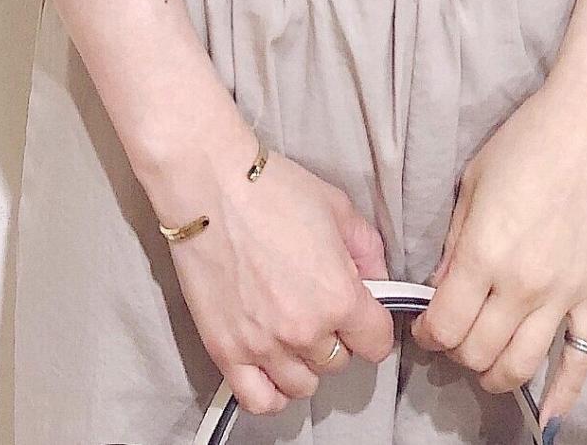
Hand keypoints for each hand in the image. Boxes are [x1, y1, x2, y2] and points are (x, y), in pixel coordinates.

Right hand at [165, 139, 397, 418]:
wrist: (210, 185)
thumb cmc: (271, 189)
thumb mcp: (337, 207)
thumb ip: (367, 250)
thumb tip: (377, 280)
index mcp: (338, 297)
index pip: (377, 344)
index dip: (373, 325)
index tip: (362, 312)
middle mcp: (305, 331)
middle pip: (339, 362)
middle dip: (336, 336)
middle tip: (318, 304)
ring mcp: (263, 346)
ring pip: (303, 385)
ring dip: (304, 362)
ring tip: (293, 329)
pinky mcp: (226, 351)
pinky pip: (259, 400)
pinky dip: (271, 391)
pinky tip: (271, 365)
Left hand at [410, 71, 586, 433]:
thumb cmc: (527, 141)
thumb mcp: (472, 184)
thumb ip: (456, 244)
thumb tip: (442, 289)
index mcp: (484, 253)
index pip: (445, 325)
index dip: (428, 332)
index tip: (426, 325)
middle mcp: (522, 284)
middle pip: (478, 352)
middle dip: (457, 350)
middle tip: (455, 333)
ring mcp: (564, 293)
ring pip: (521, 366)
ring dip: (495, 373)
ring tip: (486, 360)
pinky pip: (582, 358)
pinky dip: (564, 393)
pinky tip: (548, 414)